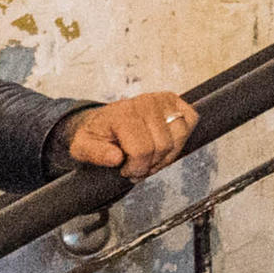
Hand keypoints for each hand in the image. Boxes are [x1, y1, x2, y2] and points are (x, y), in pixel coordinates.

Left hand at [64, 90, 200, 176]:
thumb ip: (95, 154)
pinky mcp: (176, 101)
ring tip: (149, 160)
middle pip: (162, 146)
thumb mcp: (83, 147)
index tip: (126, 172)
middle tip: (137, 168)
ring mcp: (163, 100)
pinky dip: (180, 140)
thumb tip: (116, 158)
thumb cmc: (96, 135)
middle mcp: (145, 102)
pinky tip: (163, 147)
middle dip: (150, 165)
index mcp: (123, 114)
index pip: (142, 150)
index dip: (136, 168)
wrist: (104, 121)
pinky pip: (190, 123)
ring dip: (166, 156)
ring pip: (179, 137)